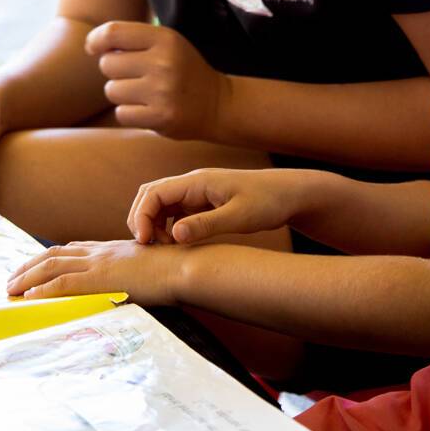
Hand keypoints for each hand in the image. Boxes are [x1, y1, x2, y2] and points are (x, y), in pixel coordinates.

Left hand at [6, 240, 187, 305]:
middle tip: (11, 280)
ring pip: (52, 267)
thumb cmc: (174, 269)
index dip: (48, 259)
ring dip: (27, 278)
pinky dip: (43, 290)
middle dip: (29, 267)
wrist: (184, 266)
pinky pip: (63, 284)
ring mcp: (99, 263)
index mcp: (110, 249)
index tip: (34, 267)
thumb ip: (131, 273)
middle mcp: (100, 251)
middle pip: (54, 255)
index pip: (71, 249)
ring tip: (11, 289)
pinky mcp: (100, 278)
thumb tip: (127, 285)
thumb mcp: (147, 267)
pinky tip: (29, 297)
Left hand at [85, 22, 229, 139]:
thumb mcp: (167, 43)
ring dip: (121, 94)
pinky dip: (129, 113)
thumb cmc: (183, 70)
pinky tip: (147, 109)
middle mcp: (163, 62)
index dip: (95, 40)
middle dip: (115, 71)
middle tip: (134, 76)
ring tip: (143, 93)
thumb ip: (134, 39)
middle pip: (107, 64)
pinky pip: (121, 113)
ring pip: (112, 90)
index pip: (113, 33)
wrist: (218, 104)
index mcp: (164, 38)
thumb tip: (93, 45)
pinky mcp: (160, 117)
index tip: (93, 48)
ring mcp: (162, 91)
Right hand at [129, 168, 310, 244]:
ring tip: (163, 249)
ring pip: (159, 204)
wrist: (288, 194)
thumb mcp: (239, 217)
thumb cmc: (268, 202)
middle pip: (150, 195)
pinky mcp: (201, 203)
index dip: (142, 216)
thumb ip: (206, 225)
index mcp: (197, 181)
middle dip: (140, 219)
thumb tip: (174, 235)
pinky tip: (175, 245)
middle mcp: (192, 184)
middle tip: (147, 248)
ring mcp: (196, 193)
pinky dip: (165, 227)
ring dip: (152, 224)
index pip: (154, 192)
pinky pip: (173, 212)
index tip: (145, 242)